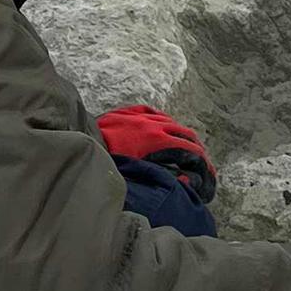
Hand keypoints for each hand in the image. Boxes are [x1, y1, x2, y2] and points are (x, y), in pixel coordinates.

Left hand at [98, 105, 217, 202]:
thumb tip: (186, 179)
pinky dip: (161, 119)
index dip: (203, 162)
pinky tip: (163, 124)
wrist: (81, 145)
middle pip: (185, 133)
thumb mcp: (141, 175)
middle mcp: (152, 124)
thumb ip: (167, 176)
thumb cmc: (109, 166)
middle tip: (202, 160)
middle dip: (196, 148)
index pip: (190, 149)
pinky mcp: (125, 113)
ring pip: (169, 121)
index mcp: (157, 141)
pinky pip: (150, 111)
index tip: (209, 173)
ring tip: (185, 144)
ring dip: (180, 134)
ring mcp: (138, 116)